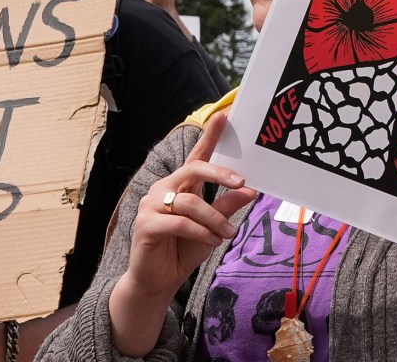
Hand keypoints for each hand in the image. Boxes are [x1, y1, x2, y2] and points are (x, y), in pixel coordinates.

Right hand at [109, 110, 255, 354]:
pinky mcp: (145, 224)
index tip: (225, 116)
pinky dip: (200, 231)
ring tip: (227, 234)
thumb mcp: (213, 226)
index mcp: (181, 185)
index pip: (198, 156)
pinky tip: (210, 241)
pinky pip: (179, 222)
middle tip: (242, 183)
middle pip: (193, 169)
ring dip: (214, 219)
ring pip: (190, 202)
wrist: (159, 281)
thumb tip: (251, 189)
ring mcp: (151, 205)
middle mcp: (164, 189)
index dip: (210, 136)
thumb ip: (227, 206)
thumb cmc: (184, 249)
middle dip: (220, 174)